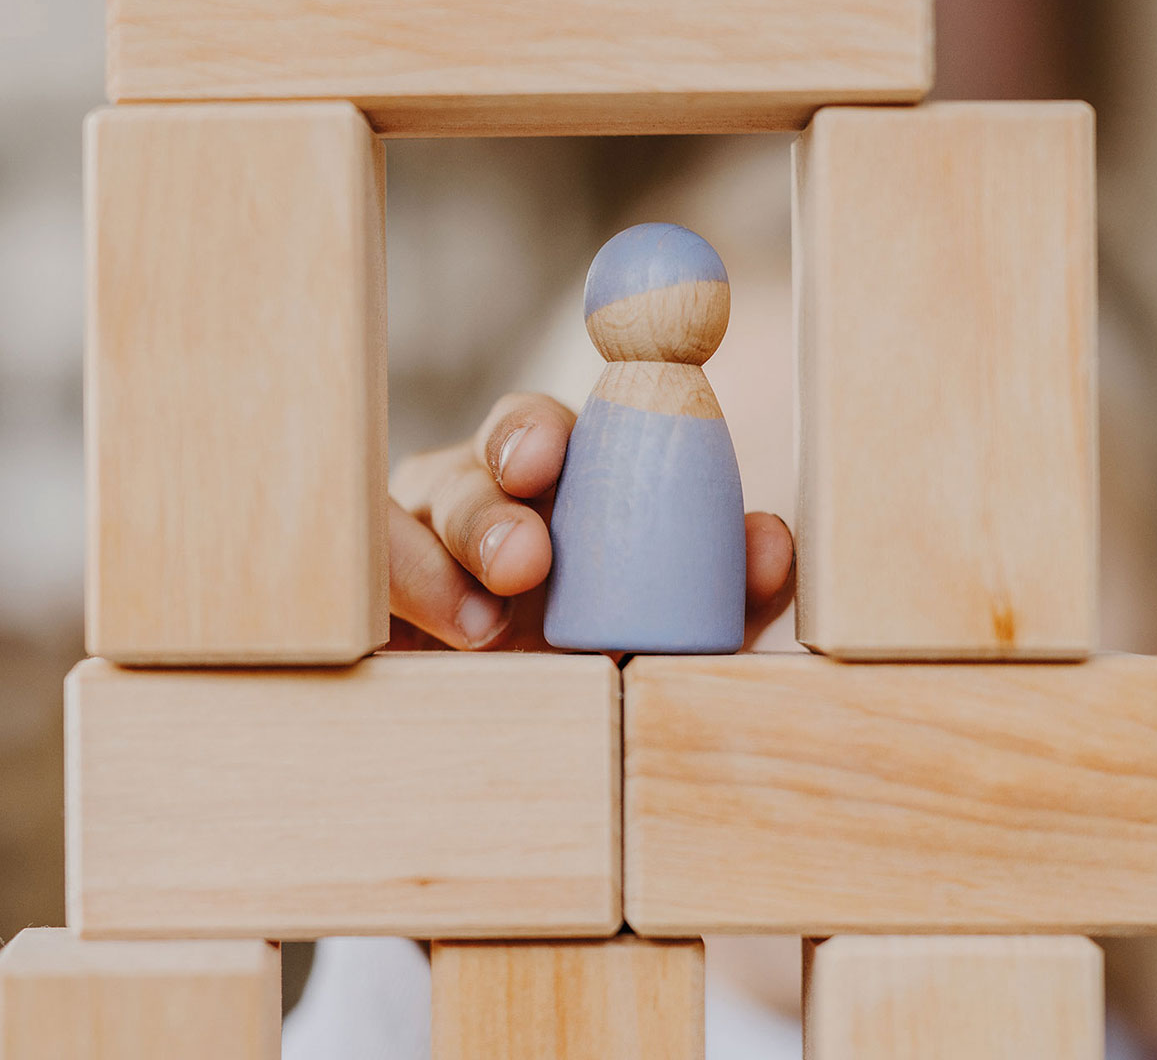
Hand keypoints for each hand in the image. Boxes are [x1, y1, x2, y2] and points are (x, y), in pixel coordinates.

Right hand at [387, 392, 794, 651]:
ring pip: (406, 525)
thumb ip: (724, 585)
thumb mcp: (670, 627)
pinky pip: (363, 582)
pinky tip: (414, 647)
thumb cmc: (607, 660)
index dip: (533, 435)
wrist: (527, 745)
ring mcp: (414, 555)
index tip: (544, 463)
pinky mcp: (375, 613)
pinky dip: (394, 594)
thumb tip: (771, 538)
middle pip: (462, 472)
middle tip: (525, 561)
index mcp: (549, 491)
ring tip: (486, 633)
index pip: (530, 433)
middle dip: (488, 505)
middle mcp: (474, 506)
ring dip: (442, 565)